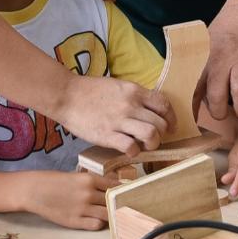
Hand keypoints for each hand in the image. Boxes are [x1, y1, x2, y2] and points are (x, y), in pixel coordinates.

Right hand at [23, 170, 116, 230]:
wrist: (34, 190)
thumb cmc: (55, 181)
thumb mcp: (77, 176)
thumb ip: (94, 182)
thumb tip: (113, 185)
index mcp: (90, 180)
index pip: (116, 186)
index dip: (124, 190)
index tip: (130, 193)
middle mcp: (88, 194)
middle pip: (114, 201)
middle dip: (120, 203)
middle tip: (125, 206)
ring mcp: (82, 209)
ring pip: (108, 214)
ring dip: (111, 215)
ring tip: (113, 215)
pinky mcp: (75, 221)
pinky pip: (96, 225)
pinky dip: (100, 223)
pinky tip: (97, 220)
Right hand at [53, 75, 170, 153]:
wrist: (66, 95)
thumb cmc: (90, 91)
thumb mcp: (117, 86)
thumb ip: (134, 96)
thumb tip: (148, 110)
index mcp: (134, 91)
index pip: (164, 104)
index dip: (171, 118)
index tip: (170, 127)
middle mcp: (130, 105)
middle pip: (161, 123)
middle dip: (162, 134)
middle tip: (154, 139)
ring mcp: (119, 121)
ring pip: (151, 135)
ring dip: (152, 144)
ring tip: (144, 146)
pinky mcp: (107, 135)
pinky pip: (131, 147)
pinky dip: (134, 152)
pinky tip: (128, 150)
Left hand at [199, 5, 237, 120]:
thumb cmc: (225, 34)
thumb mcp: (204, 46)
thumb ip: (198, 71)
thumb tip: (189, 98)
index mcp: (205, 60)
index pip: (193, 88)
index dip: (192, 107)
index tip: (192, 119)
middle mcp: (222, 61)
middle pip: (216, 95)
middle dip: (219, 112)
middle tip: (222, 114)